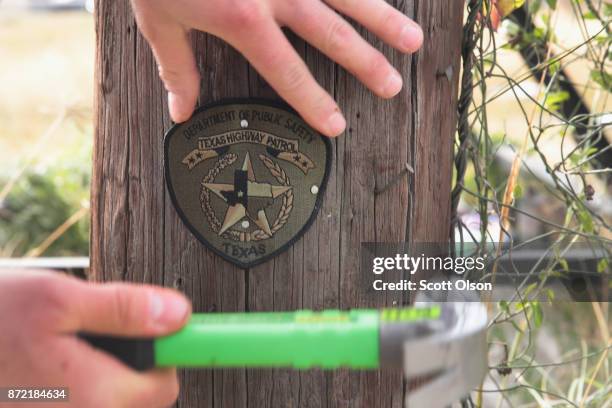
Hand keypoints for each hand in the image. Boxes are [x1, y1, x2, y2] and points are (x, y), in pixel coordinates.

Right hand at [0, 270, 190, 407]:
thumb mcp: (56, 299)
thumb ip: (122, 308)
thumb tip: (177, 313)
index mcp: (94, 396)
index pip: (164, 386)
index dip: (167, 352)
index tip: (167, 333)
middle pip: (135, 394)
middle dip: (128, 359)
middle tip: (97, 328)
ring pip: (105, 396)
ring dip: (100, 370)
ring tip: (65, 343)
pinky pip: (76, 401)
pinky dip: (74, 382)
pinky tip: (48, 361)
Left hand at [130, 0, 423, 136]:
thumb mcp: (158, 19)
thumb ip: (176, 69)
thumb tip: (182, 112)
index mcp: (244, 20)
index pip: (288, 72)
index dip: (314, 102)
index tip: (337, 125)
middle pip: (334, 35)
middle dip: (367, 64)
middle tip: (392, 87)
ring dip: (384, 19)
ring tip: (413, 41)